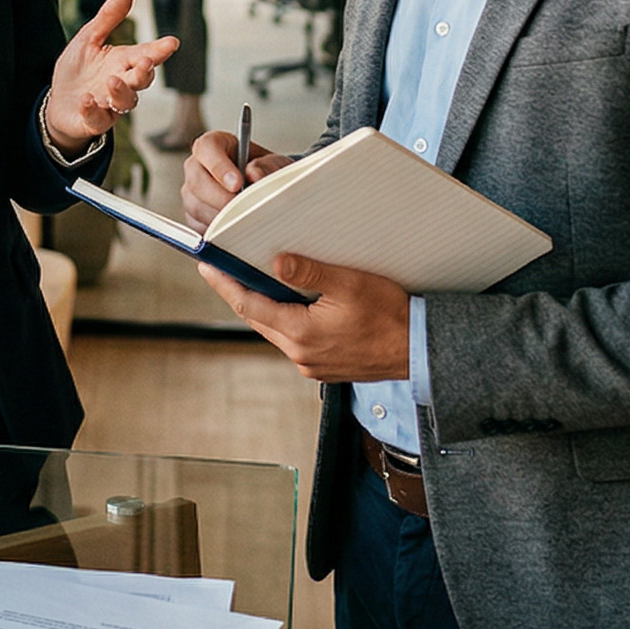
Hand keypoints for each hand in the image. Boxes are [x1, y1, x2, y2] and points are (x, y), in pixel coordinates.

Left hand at [45, 0, 178, 152]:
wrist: (59, 103)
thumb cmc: (78, 70)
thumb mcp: (89, 40)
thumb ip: (107, 19)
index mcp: (123, 62)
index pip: (146, 54)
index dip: (159, 50)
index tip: (172, 42)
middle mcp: (121, 84)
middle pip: (141, 80)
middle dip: (144, 72)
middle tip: (145, 63)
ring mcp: (109, 105)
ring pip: (125, 103)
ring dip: (121, 92)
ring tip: (111, 80)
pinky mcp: (93, 121)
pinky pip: (98, 119)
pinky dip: (93, 110)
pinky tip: (86, 99)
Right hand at [180, 131, 294, 230]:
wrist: (267, 192)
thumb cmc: (267, 173)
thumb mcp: (275, 164)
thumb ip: (267, 165)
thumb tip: (254, 175)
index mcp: (214, 145)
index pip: (206, 148)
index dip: (219, 166)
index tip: (238, 183)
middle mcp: (197, 167)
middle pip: (196, 181)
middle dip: (219, 198)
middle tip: (241, 208)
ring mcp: (192, 193)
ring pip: (195, 206)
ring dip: (220, 217)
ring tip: (244, 221)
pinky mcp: (193, 217)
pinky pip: (197, 227)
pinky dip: (216, 232)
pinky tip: (236, 231)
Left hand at [198, 254, 410, 381]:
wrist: (422, 349)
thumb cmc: (392, 316)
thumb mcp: (350, 285)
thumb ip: (310, 273)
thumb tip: (276, 262)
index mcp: (301, 334)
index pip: (249, 305)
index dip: (225, 284)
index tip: (207, 266)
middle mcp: (301, 354)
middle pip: (259, 318)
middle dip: (241, 292)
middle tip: (226, 268)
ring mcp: (312, 364)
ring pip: (276, 329)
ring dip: (266, 306)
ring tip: (257, 279)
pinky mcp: (325, 366)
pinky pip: (295, 339)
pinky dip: (287, 319)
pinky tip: (293, 302)